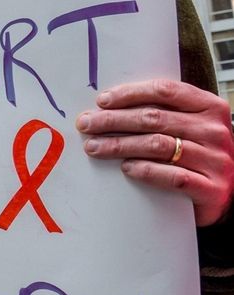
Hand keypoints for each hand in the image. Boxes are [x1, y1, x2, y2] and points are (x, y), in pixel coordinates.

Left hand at [76, 79, 233, 226]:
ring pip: (158, 146)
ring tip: (94, 148)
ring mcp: (216, 160)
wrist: (228, 192)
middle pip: (154, 118)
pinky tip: (126, 168)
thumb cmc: (200, 155)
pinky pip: (174, 177)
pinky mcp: (212, 189)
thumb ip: (163, 114)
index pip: (165, 91)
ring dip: (120, 145)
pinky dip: (146, 171)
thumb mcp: (189, 127)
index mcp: (209, 107)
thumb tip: (109, 108)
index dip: (130, 94)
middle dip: (114, 120)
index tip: (102, 101)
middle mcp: (214, 130)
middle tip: (86, 125)